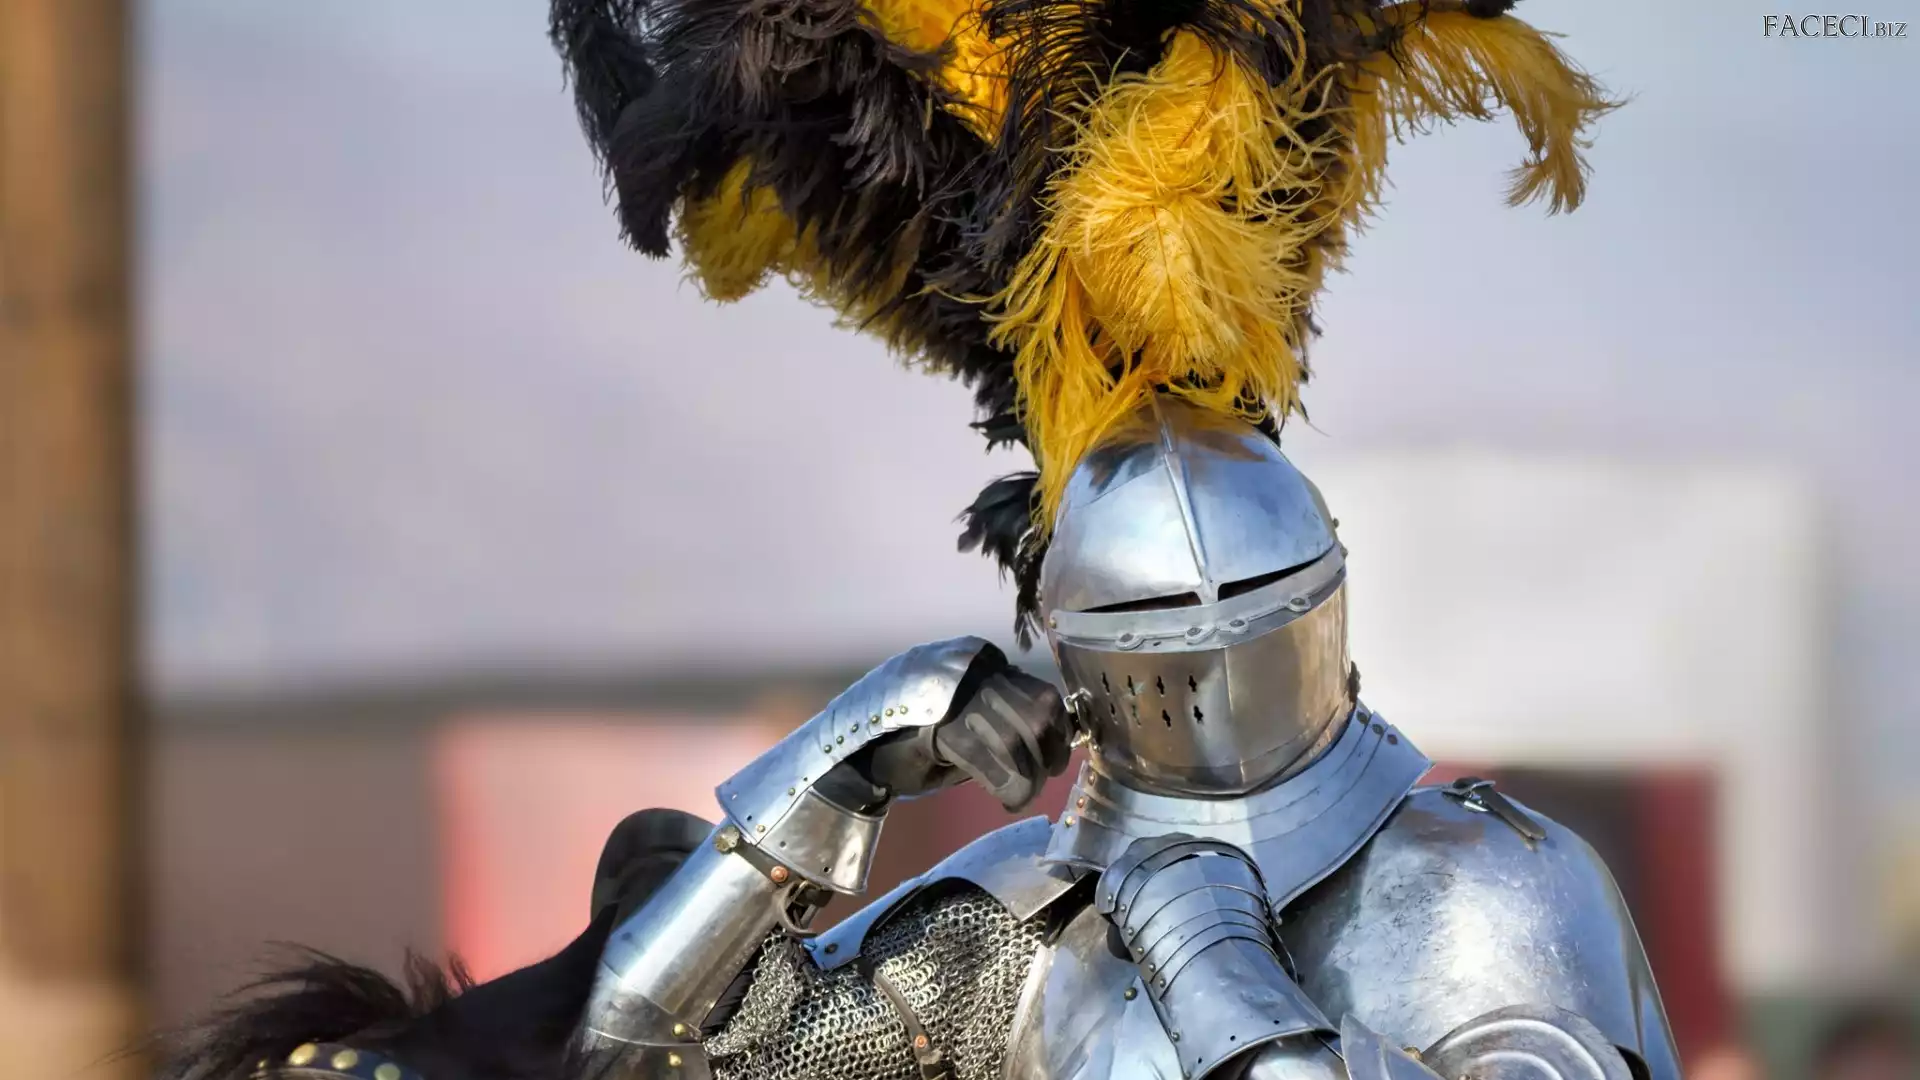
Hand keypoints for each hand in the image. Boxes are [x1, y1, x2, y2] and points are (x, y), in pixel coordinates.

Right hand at [821, 645, 1074, 812]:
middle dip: (1049, 755)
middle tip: (1039, 783)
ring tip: (1019, 796)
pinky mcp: (936, 727)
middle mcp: (970, 671)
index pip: (1043, 693)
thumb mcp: (967, 718)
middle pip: (1037, 714)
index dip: (1059, 732)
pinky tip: (1004, 800)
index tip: (1055, 760)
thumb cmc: (916, 742)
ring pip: (1016, 737)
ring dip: (1027, 776)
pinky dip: (1005, 784)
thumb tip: (1053, 741)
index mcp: (980, 663)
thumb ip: (1004, 718)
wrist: (856, 753)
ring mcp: (952, 696)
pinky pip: (986, 757)